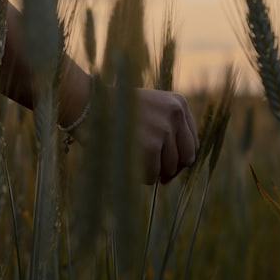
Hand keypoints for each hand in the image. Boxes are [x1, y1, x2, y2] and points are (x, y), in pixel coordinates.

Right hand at [58, 69, 197, 184]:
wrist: (87, 105)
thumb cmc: (114, 112)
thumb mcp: (148, 110)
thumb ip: (167, 130)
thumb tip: (175, 170)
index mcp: (177, 103)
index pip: (192, 142)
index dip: (180, 158)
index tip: (166, 165)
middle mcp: (175, 114)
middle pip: (186, 158)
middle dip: (171, 170)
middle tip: (155, 174)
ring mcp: (163, 129)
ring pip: (169, 169)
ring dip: (152, 172)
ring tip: (132, 159)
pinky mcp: (150, 146)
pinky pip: (152, 176)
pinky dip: (140, 176)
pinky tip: (127, 162)